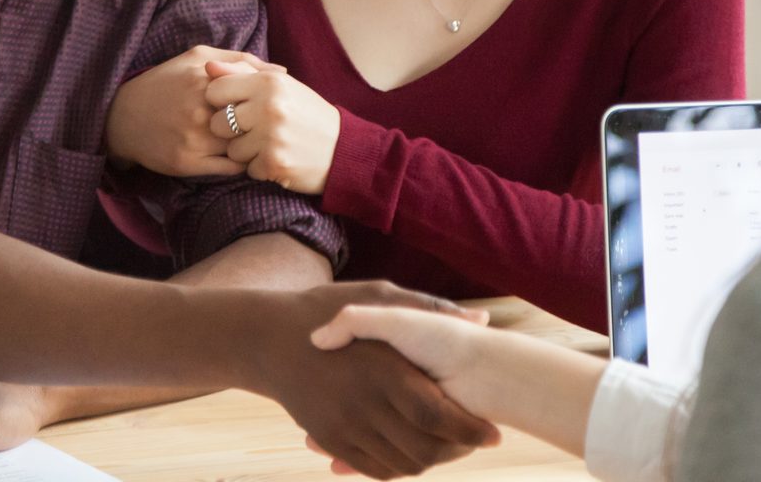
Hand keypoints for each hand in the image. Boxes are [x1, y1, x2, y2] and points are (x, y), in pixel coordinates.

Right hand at [104, 46, 282, 175]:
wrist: (123, 116)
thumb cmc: (166, 82)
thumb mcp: (198, 57)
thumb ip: (239, 60)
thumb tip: (281, 71)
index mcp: (206, 79)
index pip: (257, 91)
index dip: (270, 100)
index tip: (275, 104)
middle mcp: (200, 110)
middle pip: (253, 121)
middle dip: (267, 125)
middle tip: (275, 127)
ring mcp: (194, 139)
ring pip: (244, 147)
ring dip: (256, 146)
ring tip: (261, 142)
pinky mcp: (188, 163)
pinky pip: (231, 168)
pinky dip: (243, 163)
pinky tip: (243, 155)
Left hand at [204, 62, 340, 192]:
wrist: (342, 148)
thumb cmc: (306, 113)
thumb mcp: (280, 85)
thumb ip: (242, 72)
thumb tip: (208, 66)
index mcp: (269, 82)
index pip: (216, 89)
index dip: (220, 101)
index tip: (235, 106)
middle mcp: (269, 107)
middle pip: (217, 122)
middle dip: (229, 130)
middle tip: (251, 129)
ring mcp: (271, 137)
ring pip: (231, 150)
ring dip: (245, 151)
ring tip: (267, 144)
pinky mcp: (274, 163)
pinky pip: (247, 169)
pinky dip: (259, 167)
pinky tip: (276, 158)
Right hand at [248, 281, 499, 478]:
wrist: (268, 338)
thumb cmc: (324, 307)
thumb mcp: (376, 296)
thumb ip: (428, 307)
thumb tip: (481, 317)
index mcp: (380, 367)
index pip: (437, 415)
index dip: (470, 428)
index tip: (493, 431)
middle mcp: (362, 403)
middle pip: (424, 449)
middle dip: (457, 452)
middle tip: (474, 442)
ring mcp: (343, 426)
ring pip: (401, 464)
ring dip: (431, 461)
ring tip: (449, 446)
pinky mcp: (330, 438)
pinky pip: (374, 469)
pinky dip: (399, 467)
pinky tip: (412, 448)